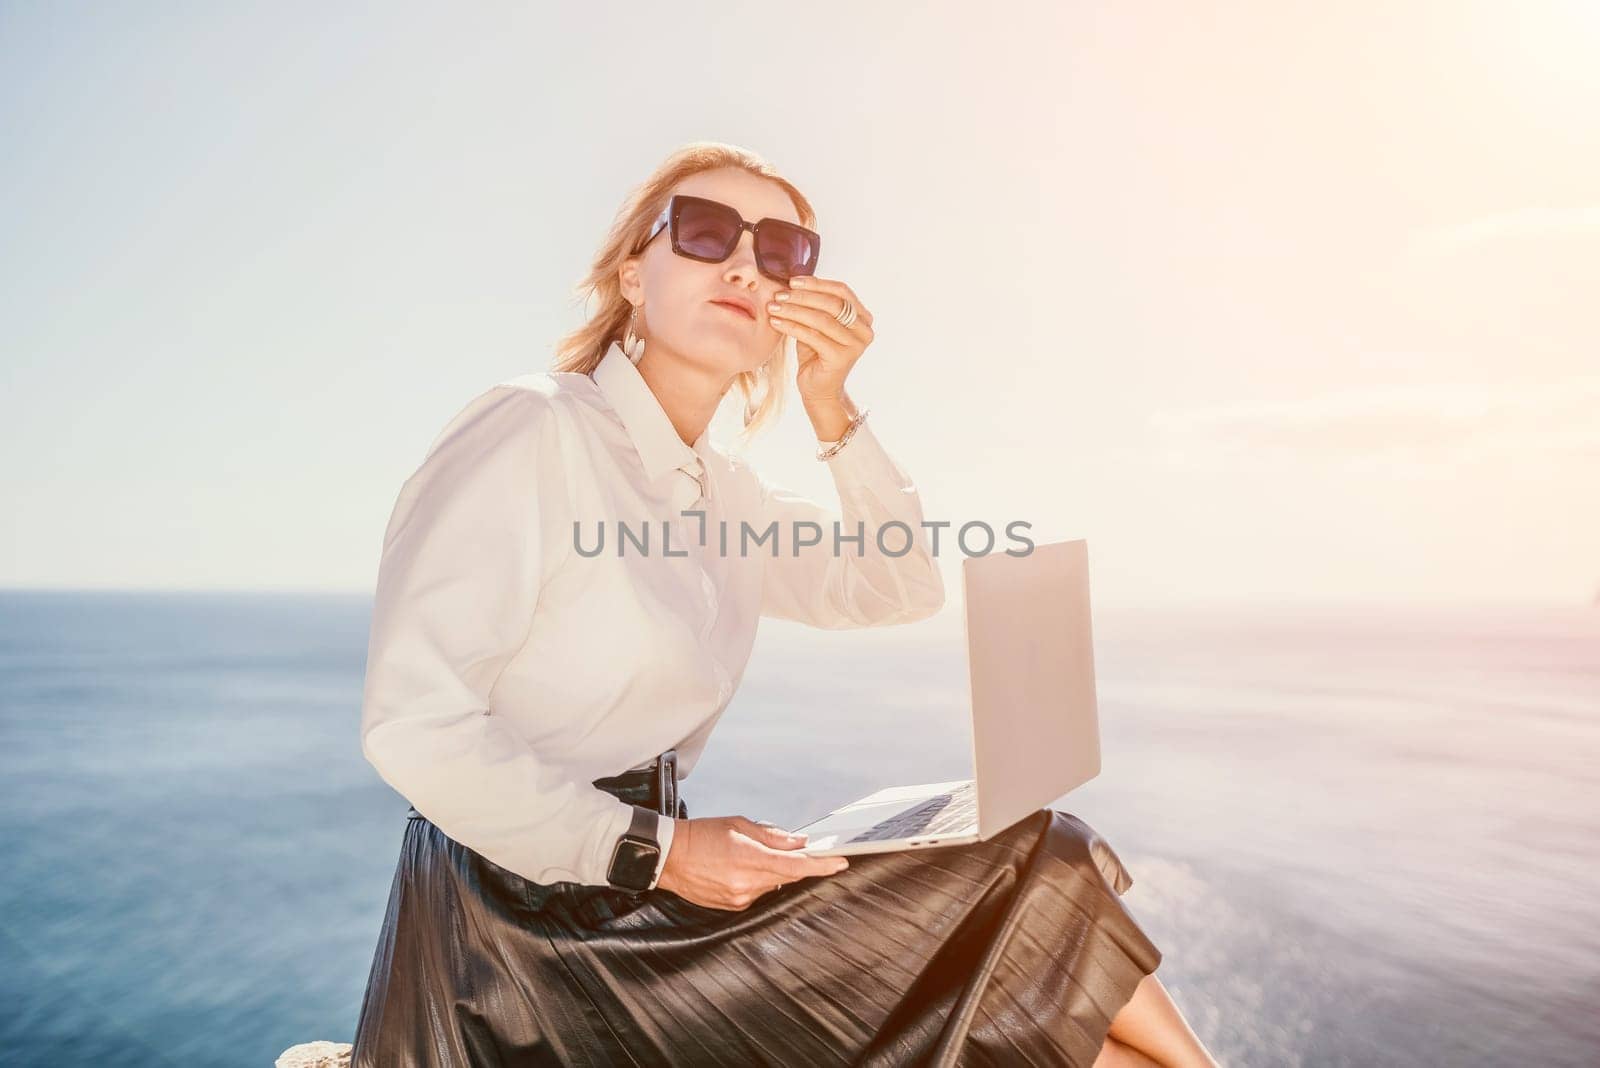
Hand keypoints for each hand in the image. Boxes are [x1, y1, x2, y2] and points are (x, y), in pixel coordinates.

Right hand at [655, 815, 849, 910]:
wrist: (668, 857)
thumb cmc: (699, 836)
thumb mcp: (739, 825)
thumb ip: (772, 836)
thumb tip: (798, 843)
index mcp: (750, 858)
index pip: (796, 865)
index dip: (822, 865)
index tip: (840, 862)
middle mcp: (747, 883)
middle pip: (787, 876)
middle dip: (796, 864)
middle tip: (797, 851)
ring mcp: (740, 898)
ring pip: (773, 885)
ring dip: (772, 871)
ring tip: (749, 855)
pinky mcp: (732, 906)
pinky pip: (757, 893)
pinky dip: (758, 881)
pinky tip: (740, 868)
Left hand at [768, 275, 874, 405]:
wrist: (819, 390)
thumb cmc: (817, 355)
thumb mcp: (817, 325)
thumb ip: (814, 305)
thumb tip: (793, 283)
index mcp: (862, 318)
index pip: (842, 291)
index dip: (817, 283)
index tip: (793, 281)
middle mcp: (864, 330)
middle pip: (832, 303)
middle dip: (802, 296)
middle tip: (779, 294)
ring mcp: (855, 345)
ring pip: (821, 319)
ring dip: (793, 310)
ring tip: (773, 307)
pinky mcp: (841, 358)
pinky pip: (812, 336)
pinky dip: (791, 327)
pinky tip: (776, 322)